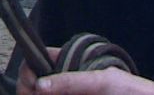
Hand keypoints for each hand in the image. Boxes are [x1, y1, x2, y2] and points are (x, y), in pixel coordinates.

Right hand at [18, 64, 153, 94]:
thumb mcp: (99, 80)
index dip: (29, 71)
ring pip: (40, 94)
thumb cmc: (126, 89)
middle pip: (33, 85)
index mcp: (69, 66)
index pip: (38, 61)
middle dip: (27, 90)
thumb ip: (71, 81)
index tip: (31, 84)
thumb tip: (40, 85)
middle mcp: (63, 83)